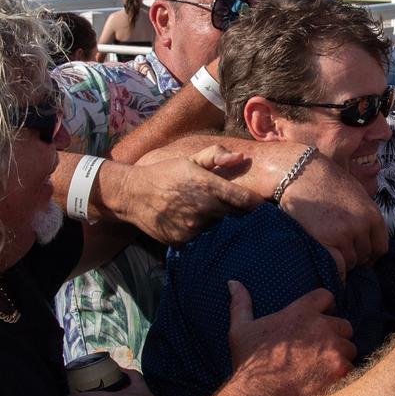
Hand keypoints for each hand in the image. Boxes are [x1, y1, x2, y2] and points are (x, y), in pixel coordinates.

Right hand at [112, 145, 259, 244]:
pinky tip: (195, 225)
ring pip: (218, 230)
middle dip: (239, 216)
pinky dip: (202, 234)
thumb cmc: (166, 173)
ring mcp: (193, 227)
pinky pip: (201, 239)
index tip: (261, 206)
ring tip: (214, 219)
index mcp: (208, 186)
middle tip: (240, 214)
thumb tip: (240, 158)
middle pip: (235, 217)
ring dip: (220, 225)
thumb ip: (216, 155)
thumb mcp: (190, 159)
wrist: (133, 194)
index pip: (245, 200)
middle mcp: (204, 208)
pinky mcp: (183, 240)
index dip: (256, 204)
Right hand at [227, 281, 355, 395]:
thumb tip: (233, 282)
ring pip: (350, 347)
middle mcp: (321, 326)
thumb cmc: (250, 363)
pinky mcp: (340, 369)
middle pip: (344, 324)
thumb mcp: (240, 330)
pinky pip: (352, 368)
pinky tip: (328, 382)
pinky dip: (342, 375)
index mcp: (301, 312)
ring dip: (341, 356)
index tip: (320, 318)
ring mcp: (333, 347)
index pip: (326, 296)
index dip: (325, 306)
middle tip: (322, 350)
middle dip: (336, 335)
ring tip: (324, 368)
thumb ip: (241, 303)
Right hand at [278, 155, 388, 270]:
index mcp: (372, 214)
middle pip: (366, 256)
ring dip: (342, 261)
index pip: (381, 247)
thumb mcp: (356, 193)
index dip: (370, 254)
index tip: (360, 254)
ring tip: (331, 251)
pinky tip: (328, 265)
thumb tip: (367, 235)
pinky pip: (338, 267)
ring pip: (351, 262)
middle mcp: (362, 225)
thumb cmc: (326, 181)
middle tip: (341, 251)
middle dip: (355, 256)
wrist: (302, 173)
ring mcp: (345, 234)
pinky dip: (335, 270)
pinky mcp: (326, 240)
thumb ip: (365, 215)